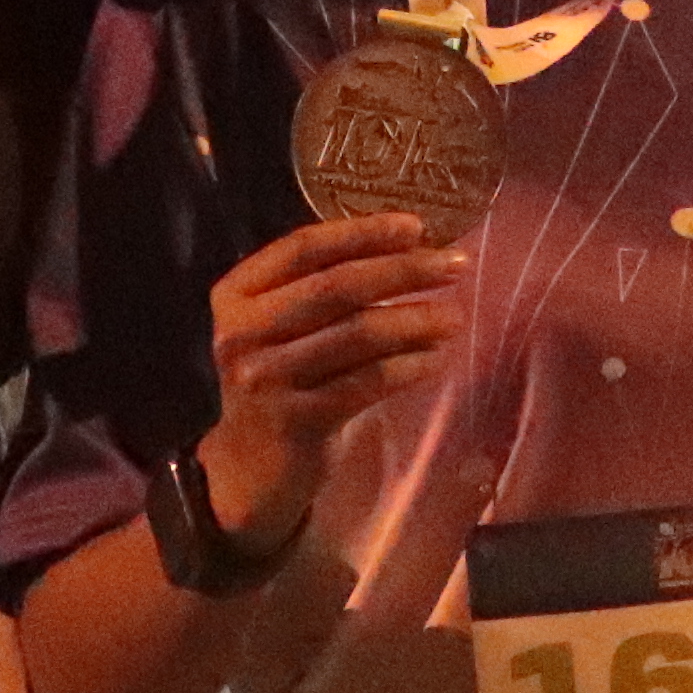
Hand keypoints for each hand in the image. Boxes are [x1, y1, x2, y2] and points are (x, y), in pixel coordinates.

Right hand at [192, 211, 468, 542]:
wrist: (252, 467)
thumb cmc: (285, 379)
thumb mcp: (283, 326)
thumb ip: (323, 286)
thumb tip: (411, 244)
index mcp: (237, 295)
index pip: (302, 248)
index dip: (361, 233)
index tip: (416, 225)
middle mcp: (242, 332)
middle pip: (334, 287)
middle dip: (402, 271)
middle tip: (455, 265)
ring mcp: (265, 378)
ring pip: (357, 335)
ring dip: (415, 320)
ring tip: (454, 316)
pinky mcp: (296, 420)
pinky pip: (367, 382)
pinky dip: (408, 366)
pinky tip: (435, 358)